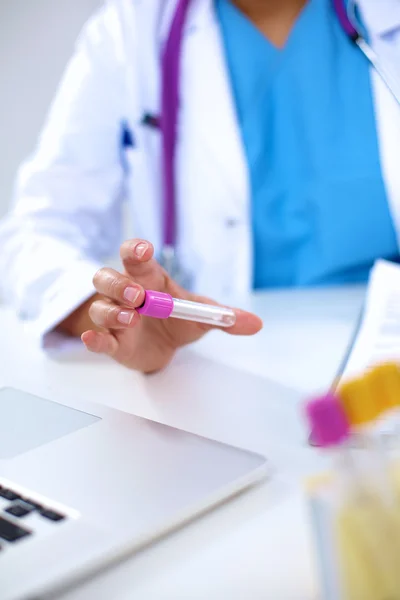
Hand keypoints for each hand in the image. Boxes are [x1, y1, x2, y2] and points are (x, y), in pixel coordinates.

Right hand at [80, 239, 262, 372]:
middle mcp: (126, 293)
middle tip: (137, 295)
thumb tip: (256, 323)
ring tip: (131, 319)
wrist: (165, 347)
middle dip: (118, 283)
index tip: (142, 250)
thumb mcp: (203, 316)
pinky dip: (93, 338)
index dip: (134, 250)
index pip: (134, 257)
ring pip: (100, 307)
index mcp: (148, 278)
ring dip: (111, 311)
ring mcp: (115, 317)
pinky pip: (96, 337)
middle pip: (108, 277)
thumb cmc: (179, 319)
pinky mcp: (112, 342)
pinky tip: (96, 339)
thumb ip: (225, 317)